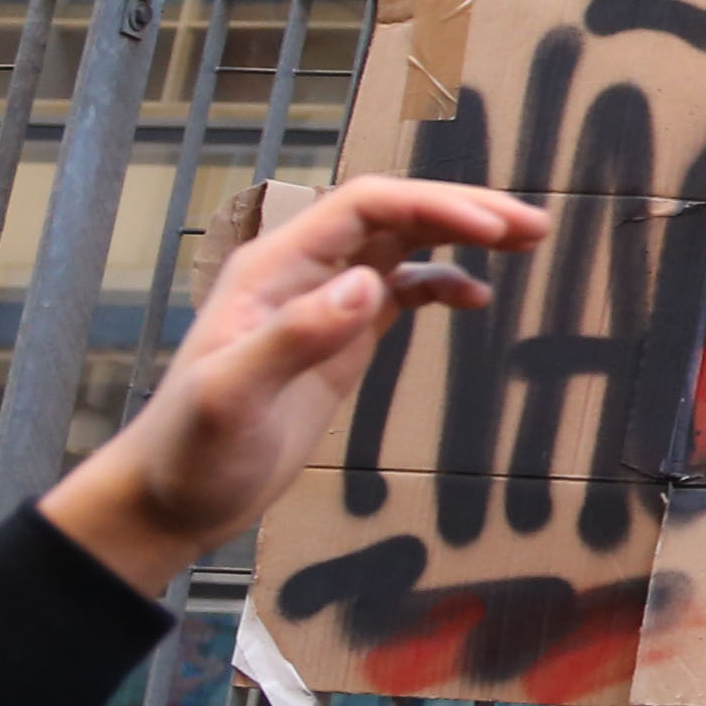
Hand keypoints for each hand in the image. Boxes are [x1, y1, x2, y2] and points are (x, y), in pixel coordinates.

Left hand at [39, 179, 548, 594]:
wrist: (171, 497)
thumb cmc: (192, 451)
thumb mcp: (234, 397)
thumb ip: (295, 337)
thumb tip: (368, 286)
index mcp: (275, 269)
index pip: (365, 208)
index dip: (433, 207)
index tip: (493, 231)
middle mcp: (302, 273)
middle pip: (392, 214)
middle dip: (463, 210)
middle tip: (534, 227)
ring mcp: (322, 304)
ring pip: (401, 245)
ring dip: (461, 236)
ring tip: (525, 244)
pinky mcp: (338, 339)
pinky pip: (399, 291)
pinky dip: (441, 284)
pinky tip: (476, 298)